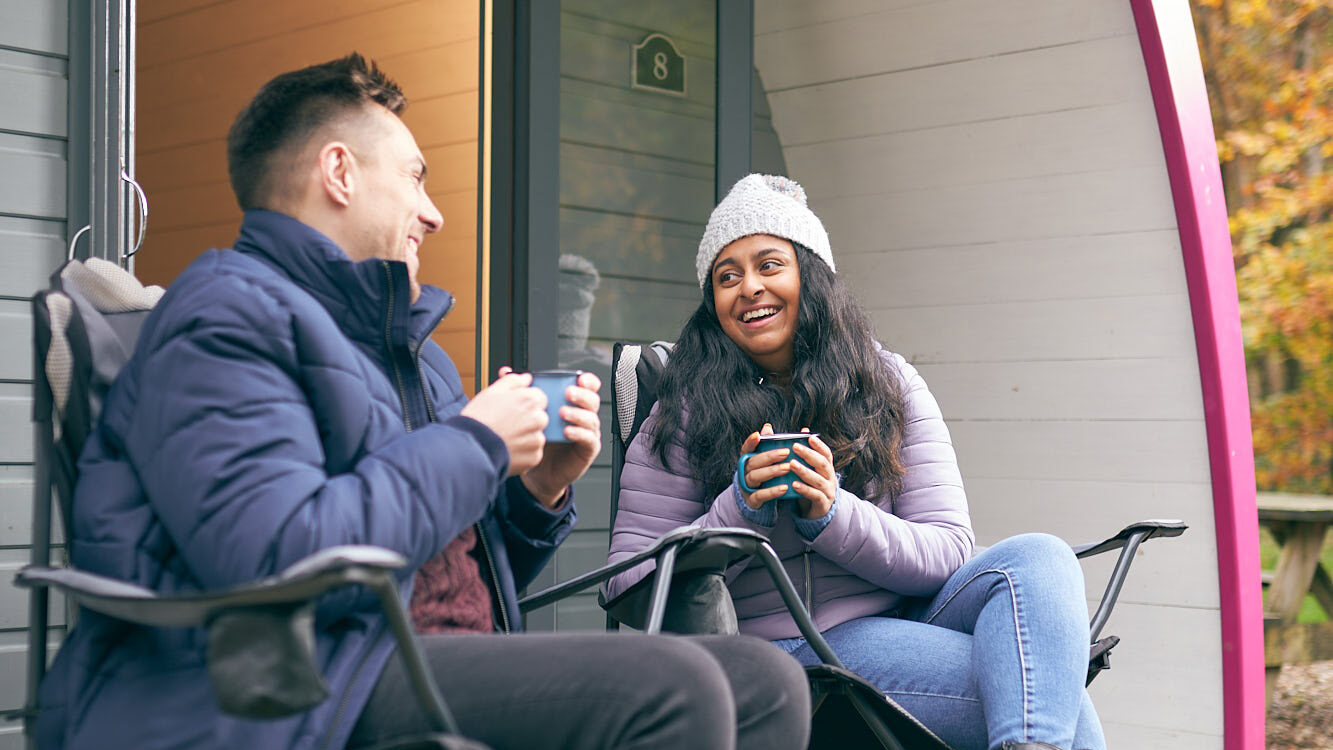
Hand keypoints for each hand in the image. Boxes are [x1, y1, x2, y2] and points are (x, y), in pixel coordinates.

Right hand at [460, 369, 547, 476]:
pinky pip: (533, 452)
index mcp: (530, 400)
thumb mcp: (492, 392)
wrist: (470, 447)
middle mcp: (538, 419)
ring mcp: (537, 439)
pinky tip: (508, 448)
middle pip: (540, 416)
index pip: (539, 397)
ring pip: (537, 435)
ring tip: (505, 437)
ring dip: (526, 436)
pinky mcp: (534, 457)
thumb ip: (513, 381)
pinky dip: (524, 452)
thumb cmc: (479, 419)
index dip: (525, 402)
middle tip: (507, 424)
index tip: (514, 408)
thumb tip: (526, 378)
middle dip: (528, 419)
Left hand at [521, 370, 601, 507]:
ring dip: (578, 414)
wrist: (536, 471)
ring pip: (592, 418)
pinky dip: (579, 433)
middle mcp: (583, 416)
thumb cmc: (535, 439)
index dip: (587, 381)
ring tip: (562, 413)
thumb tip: (506, 371)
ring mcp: (587, 433)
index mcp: (572, 403)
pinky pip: (590, 439)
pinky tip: (566, 432)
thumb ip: (519, 391)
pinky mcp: (588, 449)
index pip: (588, 387)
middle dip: (582, 395)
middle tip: (567, 393)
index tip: (578, 379)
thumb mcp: (527, 413)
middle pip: (593, 400)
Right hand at [738, 423, 790, 509]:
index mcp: (747, 459)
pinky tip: (785, 488)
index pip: (746, 449)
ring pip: (755, 476)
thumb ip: (770, 445)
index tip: (758, 435)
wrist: (756, 498)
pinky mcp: (751, 499)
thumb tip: (773, 427)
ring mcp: (746, 485)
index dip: (750, 442)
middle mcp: (744, 471)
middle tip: (786, 452)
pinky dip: (772, 491)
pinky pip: (760, 495)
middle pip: (753, 462)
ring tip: (787, 468)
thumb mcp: (766, 460)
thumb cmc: (764, 473)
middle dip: (769, 456)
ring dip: (771, 472)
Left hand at [790, 429, 836, 518]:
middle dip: (809, 455)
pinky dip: (804, 489)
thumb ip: (806, 451)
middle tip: (795, 447)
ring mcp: (828, 491)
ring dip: (804, 471)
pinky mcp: (823, 504)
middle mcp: (830, 478)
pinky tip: (794, 484)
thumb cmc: (811, 485)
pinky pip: (815, 495)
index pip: (826, 454)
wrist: (817, 511)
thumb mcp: (810, 469)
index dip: (819, 445)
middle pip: (822, 464)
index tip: (809, 437)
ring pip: (818, 480)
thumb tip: (804, 429)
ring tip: (792, 464)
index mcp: (827, 468)